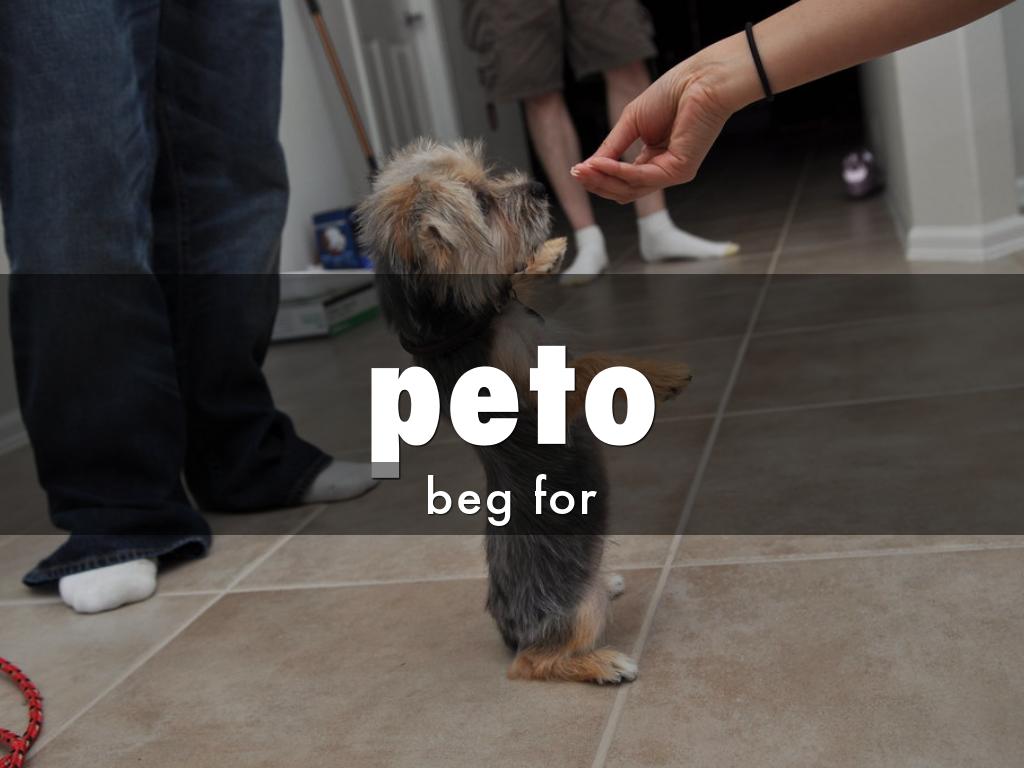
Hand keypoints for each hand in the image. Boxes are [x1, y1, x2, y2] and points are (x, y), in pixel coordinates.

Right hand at [571, 62, 736, 203]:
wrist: (702, 79)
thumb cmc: (673, 93)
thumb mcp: (630, 122)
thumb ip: (611, 147)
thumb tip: (587, 167)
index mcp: (654, 158)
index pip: (622, 179)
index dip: (599, 176)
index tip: (577, 170)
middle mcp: (663, 170)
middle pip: (624, 190)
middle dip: (598, 183)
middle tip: (576, 173)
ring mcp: (672, 173)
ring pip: (630, 189)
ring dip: (604, 179)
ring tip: (583, 169)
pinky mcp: (679, 171)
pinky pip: (641, 177)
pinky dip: (618, 171)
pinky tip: (600, 163)